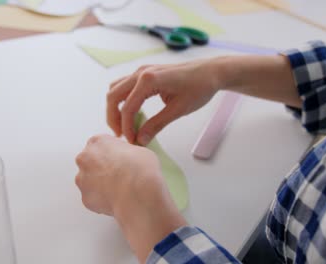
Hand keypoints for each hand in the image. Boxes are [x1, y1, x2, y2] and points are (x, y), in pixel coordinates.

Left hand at [75, 135, 185, 262]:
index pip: (101, 143)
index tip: (120, 158)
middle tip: (123, 174)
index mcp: (98, 143)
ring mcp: (84, 181)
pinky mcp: (87, 199)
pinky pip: (95, 197)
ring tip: (123, 190)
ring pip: (92, 180)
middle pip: (92, 161)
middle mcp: (86, 160)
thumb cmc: (143, 172)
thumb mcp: (142, 150)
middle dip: (105, 167)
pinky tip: (120, 200)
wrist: (140, 196)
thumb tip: (134, 154)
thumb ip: (131, 150)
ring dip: (103, 183)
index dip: (113, 151)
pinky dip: (104, 199)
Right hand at [107, 59, 221, 144]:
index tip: (132, 141)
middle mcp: (141, 72)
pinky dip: (123, 101)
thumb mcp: (178, 110)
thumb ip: (157, 124)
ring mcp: (142, 71)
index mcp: (149, 79)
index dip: (127, 127)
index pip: (128, 107)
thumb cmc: (199, 88)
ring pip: (116, 89)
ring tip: (124, 127)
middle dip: (114, 118)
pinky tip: (131, 114)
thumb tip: (140, 139)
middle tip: (122, 136)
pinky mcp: (145, 73)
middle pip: (113, 95)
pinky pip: (125, 86)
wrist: (211, 72)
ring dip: (116, 108)